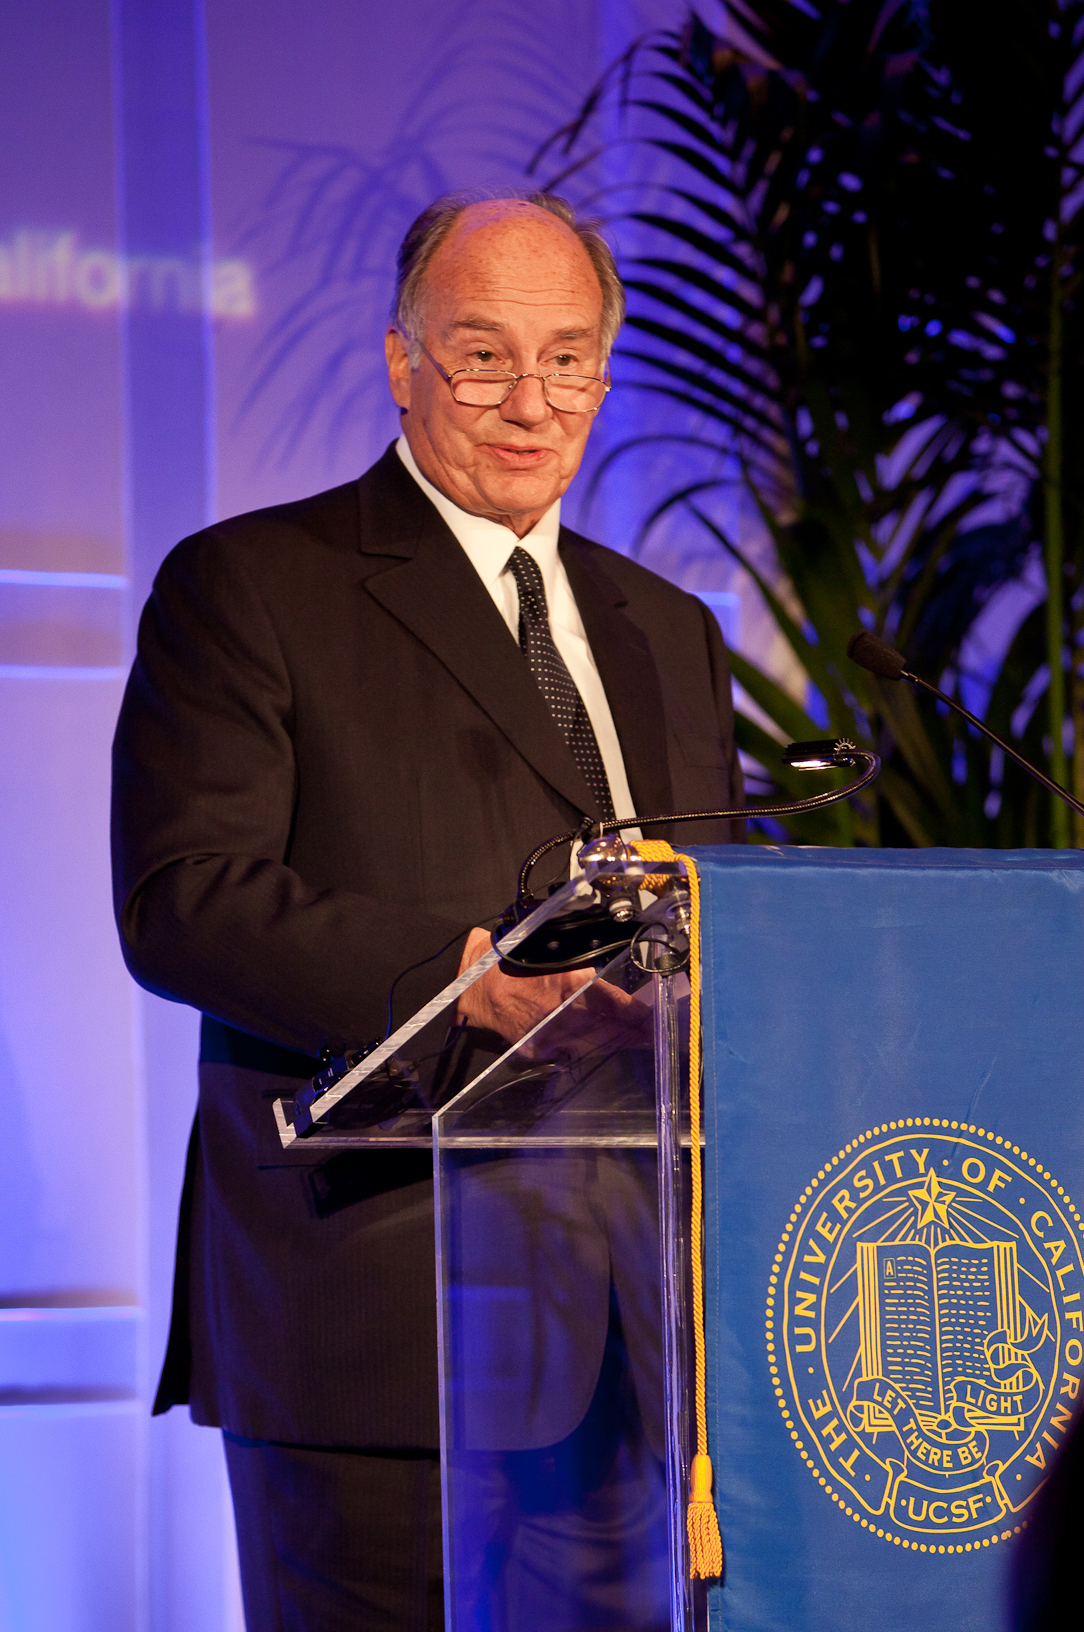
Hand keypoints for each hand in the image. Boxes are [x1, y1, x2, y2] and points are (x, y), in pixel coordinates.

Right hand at [455, 926, 645, 1047]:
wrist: (472, 981)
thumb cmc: (511, 959)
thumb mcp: (551, 952)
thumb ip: (581, 965)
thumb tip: (608, 972)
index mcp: (567, 984)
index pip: (614, 1004)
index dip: (637, 1014)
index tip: (653, 1017)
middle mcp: (560, 1014)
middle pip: (608, 1029)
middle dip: (632, 1032)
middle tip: (652, 1034)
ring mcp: (547, 1035)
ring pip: (592, 1044)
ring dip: (615, 1043)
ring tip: (634, 1042)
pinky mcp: (535, 1048)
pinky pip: (569, 1052)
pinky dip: (587, 1049)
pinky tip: (601, 1047)